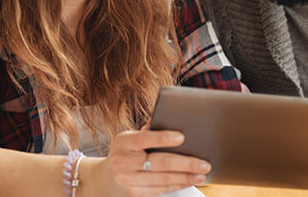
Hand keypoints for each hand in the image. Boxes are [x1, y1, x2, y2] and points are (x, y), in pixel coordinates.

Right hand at [88, 126, 210, 196]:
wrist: (103, 179)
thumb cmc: (123, 153)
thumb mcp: (128, 139)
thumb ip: (146, 132)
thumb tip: (169, 118)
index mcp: (124, 142)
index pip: (144, 139)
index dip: (163, 138)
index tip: (181, 137)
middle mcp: (123, 161)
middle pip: (160, 162)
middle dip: (186, 163)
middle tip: (204, 163)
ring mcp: (128, 180)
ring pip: (163, 178)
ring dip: (186, 176)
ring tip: (202, 173)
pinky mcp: (135, 194)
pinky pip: (161, 189)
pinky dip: (178, 184)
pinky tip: (189, 180)